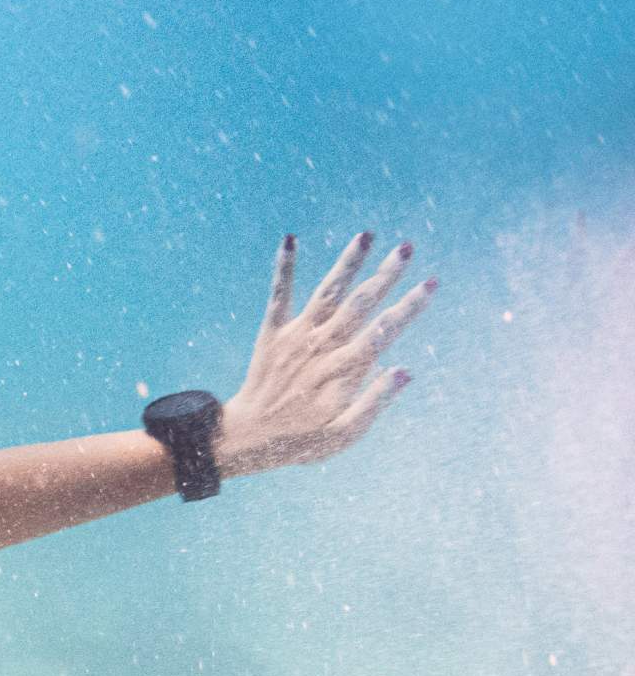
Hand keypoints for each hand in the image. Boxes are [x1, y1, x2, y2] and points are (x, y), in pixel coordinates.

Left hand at [216, 230, 435, 476]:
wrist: (246, 438)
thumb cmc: (301, 440)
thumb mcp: (344, 434)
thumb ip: (374, 402)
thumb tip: (405, 371)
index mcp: (345, 369)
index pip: (384, 331)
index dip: (408, 307)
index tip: (430, 283)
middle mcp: (322, 346)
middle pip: (360, 303)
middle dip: (385, 275)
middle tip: (406, 248)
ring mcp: (296, 336)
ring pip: (327, 292)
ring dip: (347, 263)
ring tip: (365, 235)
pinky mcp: (272, 333)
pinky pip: (279, 295)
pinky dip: (284, 268)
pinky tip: (289, 239)